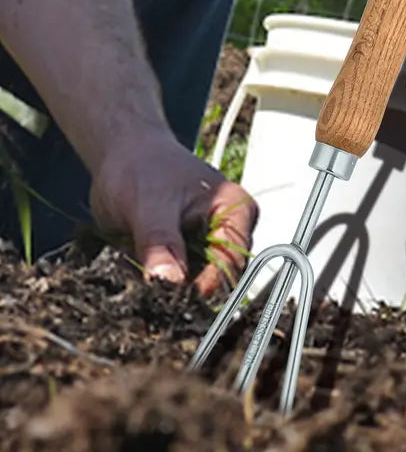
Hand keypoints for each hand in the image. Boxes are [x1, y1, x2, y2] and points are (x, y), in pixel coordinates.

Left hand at [88, 129, 257, 295]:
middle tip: (142, 280)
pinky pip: (173, 282)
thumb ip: (160, 242)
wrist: (123, 156)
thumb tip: (168, 281)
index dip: (202, 286)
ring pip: (192, 286)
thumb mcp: (148, 203)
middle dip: (180, 288)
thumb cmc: (142, 166)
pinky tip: (133, 265)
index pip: (232, 265)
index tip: (166, 295)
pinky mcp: (186, 257)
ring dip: (163, 286)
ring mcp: (208, 246)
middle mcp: (230, 232)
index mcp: (237, 212)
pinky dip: (153, 281)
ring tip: (135, 263)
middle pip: (216, 280)